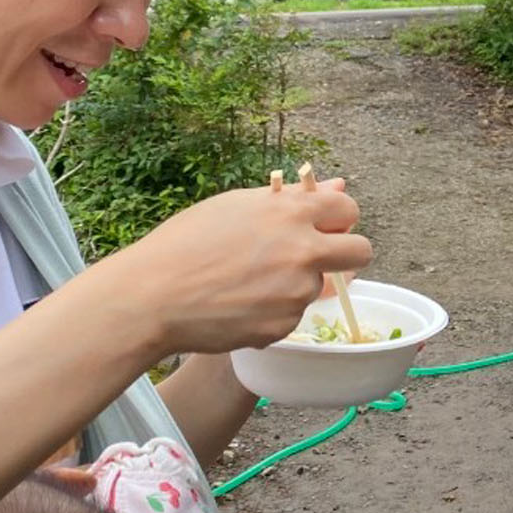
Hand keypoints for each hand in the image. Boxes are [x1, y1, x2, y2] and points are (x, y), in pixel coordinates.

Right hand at [101, 178, 372, 355]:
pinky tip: (238, 305)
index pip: (348, 209)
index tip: (325, 226)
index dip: (338, 218)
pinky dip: (273, 313)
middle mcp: (303, 251)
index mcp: (291, 213)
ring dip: (296, 286)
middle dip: (345, 254)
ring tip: (247, 283)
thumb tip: (339, 186)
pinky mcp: (283, 326)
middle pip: (360, 252)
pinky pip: (292, 317)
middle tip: (313, 258)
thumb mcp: (237, 206)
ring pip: (317, 287)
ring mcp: (295, 292)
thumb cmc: (186, 244)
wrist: (151, 296)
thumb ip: (292, 199)